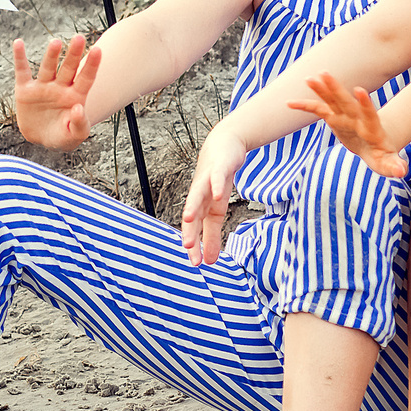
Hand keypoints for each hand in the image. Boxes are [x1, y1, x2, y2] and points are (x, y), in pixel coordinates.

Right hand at [12, 34, 99, 150]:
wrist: (41, 139)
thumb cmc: (63, 136)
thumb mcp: (75, 136)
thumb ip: (79, 124)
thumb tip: (78, 108)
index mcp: (75, 96)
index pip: (86, 78)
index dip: (92, 65)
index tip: (98, 50)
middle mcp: (60, 87)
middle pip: (68, 68)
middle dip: (74, 54)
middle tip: (79, 38)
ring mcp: (43, 86)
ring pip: (48, 67)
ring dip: (51, 55)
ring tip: (56, 43)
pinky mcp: (25, 90)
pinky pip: (22, 71)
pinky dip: (19, 57)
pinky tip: (18, 43)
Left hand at [179, 123, 249, 264]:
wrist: (223, 146)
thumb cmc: (217, 180)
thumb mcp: (217, 211)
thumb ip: (212, 236)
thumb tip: (210, 261)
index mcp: (201, 208)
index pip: (194, 230)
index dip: (195, 245)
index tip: (195, 264)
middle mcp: (200, 195)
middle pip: (193, 215)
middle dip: (189, 230)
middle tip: (187, 247)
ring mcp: (208, 180)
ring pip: (198, 194)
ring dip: (193, 207)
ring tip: (188, 219)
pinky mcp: (219, 167)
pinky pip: (218, 177)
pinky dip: (217, 185)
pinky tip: (219, 193)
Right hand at [288, 72, 406, 180]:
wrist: (377, 143)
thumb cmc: (384, 155)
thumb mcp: (389, 163)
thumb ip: (394, 166)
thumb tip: (401, 171)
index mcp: (371, 128)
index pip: (369, 113)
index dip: (365, 102)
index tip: (360, 90)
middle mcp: (357, 117)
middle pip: (346, 101)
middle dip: (336, 88)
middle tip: (325, 74)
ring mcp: (344, 116)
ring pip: (332, 100)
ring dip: (321, 89)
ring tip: (308, 78)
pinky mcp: (334, 118)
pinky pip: (318, 110)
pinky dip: (305, 106)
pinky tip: (289, 103)